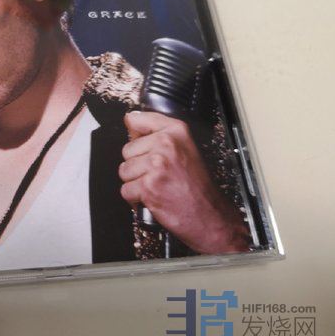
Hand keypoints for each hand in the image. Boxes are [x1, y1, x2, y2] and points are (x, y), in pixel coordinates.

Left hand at [119, 111, 249, 253]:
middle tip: (159, 174)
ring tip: (157, 185)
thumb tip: (131, 124)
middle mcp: (166, 145)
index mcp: (176, 131)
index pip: (136, 119)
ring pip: (124, 170)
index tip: (142, 140)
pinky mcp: (148, 186)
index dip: (136, 133)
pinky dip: (136, 198)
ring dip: (136, 182)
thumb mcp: (185, 148)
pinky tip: (153, 197)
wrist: (210, 216)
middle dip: (138, 165)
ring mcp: (156, 165)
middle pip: (127, 150)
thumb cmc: (198, 186)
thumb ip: (159, 133)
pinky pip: (126, 190)